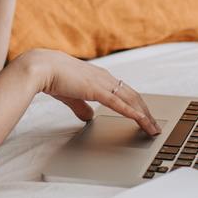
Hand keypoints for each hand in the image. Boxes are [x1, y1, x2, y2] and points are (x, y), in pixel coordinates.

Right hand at [19, 48, 159, 135]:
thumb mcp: (71, 95)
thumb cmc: (53, 78)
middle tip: (155, 127)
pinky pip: (119, 104)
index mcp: (100, 77)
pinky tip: (141, 121)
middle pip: (133, 96)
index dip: (137, 105)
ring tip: (153, 129)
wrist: (42, 68)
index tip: (144, 117)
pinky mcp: (97, 90)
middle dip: (146, 113)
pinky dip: (132, 113)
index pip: (125, 92)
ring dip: (144, 115)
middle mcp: (106, 78)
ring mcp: (103, 83)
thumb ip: (81, 106)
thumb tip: (89, 117)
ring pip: (131, 100)